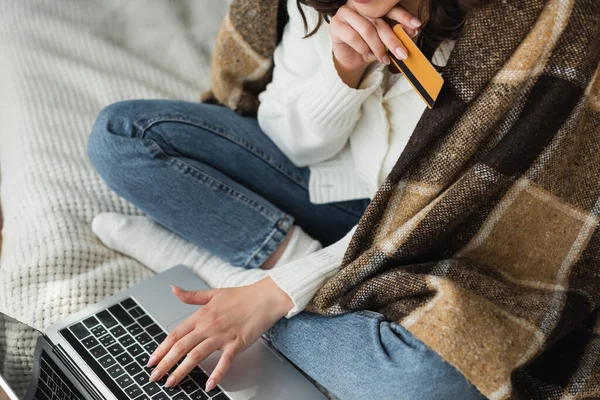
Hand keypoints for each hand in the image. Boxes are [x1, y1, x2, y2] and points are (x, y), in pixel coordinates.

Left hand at [147, 277, 293, 390]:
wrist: (265, 297)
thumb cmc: (242, 296)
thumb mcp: (214, 293)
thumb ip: (191, 295)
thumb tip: (173, 289)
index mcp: (201, 315)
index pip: (175, 334)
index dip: (161, 348)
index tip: (151, 360)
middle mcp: (208, 325)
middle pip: (181, 347)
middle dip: (165, 363)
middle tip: (154, 377)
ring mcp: (222, 335)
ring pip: (196, 355)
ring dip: (181, 370)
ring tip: (171, 382)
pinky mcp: (237, 343)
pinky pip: (224, 361)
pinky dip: (216, 374)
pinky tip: (209, 385)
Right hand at [329, 4, 421, 74]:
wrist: (351, 58)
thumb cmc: (369, 46)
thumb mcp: (386, 40)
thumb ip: (396, 33)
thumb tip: (412, 31)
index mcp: (374, 4)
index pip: (391, 8)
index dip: (404, 17)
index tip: (416, 26)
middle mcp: (360, 5)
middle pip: (379, 21)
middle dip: (393, 39)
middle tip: (402, 53)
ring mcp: (346, 12)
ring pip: (367, 29)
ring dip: (377, 47)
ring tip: (384, 58)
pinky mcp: (336, 24)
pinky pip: (353, 37)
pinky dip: (363, 49)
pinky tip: (368, 55)